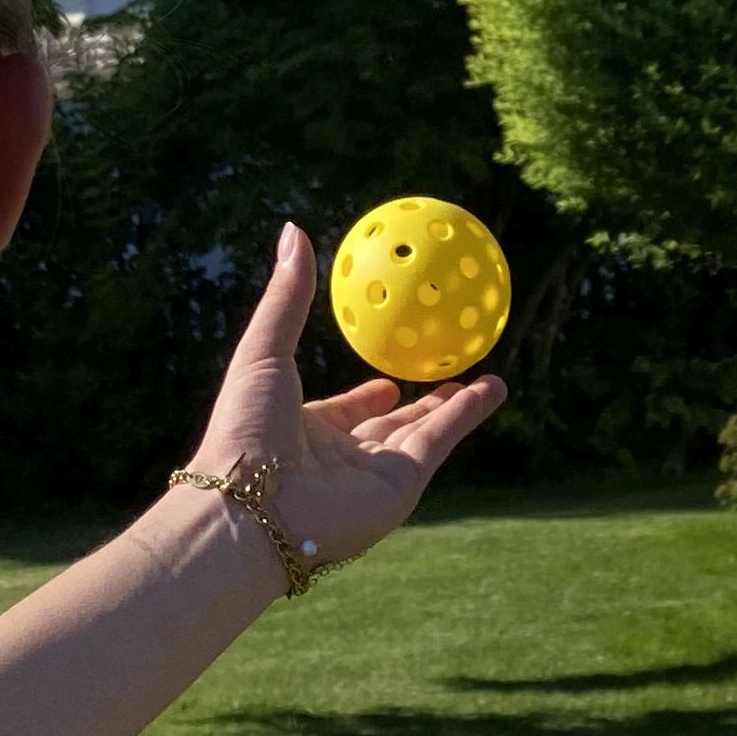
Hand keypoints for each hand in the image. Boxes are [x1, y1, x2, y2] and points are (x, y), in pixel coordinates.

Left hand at [184, 221, 505, 574]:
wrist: (250, 505)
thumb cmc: (244, 429)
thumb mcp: (264, 350)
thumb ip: (286, 296)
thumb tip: (293, 229)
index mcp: (306, 431)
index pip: (344, 412)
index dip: (366, 395)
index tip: (389, 373)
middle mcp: (342, 457)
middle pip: (390, 426)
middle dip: (419, 402)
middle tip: (446, 369)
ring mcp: (373, 475)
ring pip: (424, 433)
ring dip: (455, 407)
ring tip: (486, 378)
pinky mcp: (401, 487)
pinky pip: (440, 441)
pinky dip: (467, 415)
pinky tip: (492, 389)